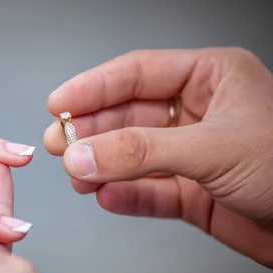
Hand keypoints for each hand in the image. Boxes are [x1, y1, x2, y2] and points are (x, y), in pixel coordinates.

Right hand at [44, 48, 272, 272]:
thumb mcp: (213, 149)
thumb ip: (142, 152)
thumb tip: (83, 155)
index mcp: (211, 78)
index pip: (138, 74)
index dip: (94, 87)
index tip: (59, 102)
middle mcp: (199, 113)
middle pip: (128, 115)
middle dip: (92, 131)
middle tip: (59, 144)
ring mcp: (193, 154)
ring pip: (133, 155)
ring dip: (103, 165)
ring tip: (77, 175)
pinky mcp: (193, 193)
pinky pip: (149, 191)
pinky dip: (125, 196)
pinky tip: (105, 197)